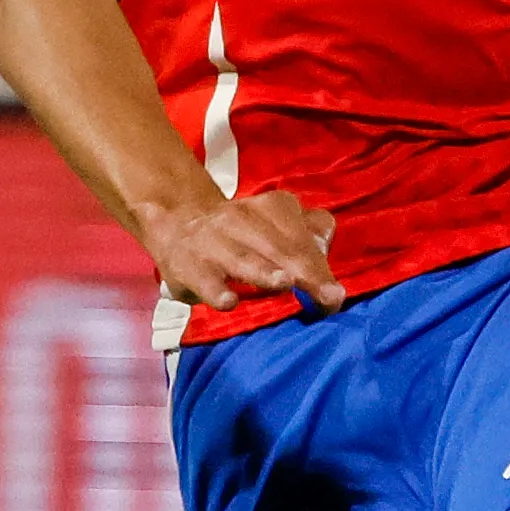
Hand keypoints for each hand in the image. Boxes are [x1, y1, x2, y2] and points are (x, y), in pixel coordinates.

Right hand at [138, 189, 342, 313]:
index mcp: (271, 208)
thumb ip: (308, 230)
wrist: (175, 225)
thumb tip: (328, 241)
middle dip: (305, 273)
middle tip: (326, 299)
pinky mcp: (188, 266)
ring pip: (243, 259)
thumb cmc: (240, 235)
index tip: (334, 297)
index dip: (321, 267)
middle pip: (279, 248)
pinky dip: (216, 290)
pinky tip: (229, 302)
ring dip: (264, 271)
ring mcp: (213, 242)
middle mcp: (242, 219)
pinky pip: (204, 280)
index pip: (302, 236)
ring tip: (284, 283)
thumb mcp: (274, 224)